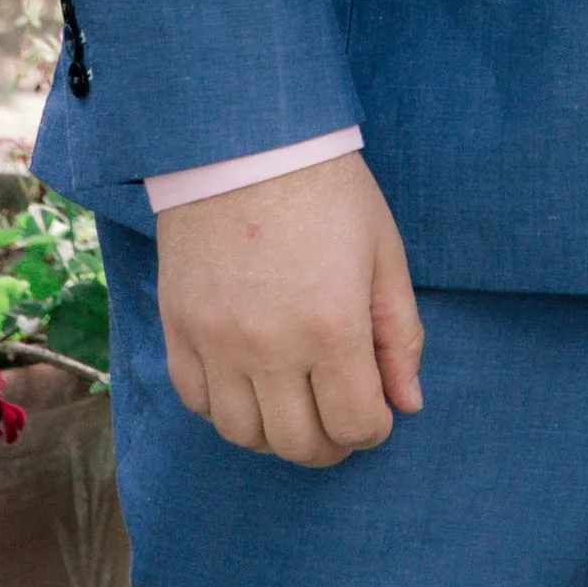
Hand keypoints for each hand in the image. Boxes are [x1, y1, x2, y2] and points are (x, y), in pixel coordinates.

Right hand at [155, 152, 424, 466]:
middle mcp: (270, 347)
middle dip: (330, 444)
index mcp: (332, 326)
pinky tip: (250, 385)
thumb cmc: (328, 190)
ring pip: (244, 434)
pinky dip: (226, 409)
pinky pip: (198, 403)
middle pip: (299, 443)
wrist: (247, 142)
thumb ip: (400, 334)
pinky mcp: (180, 330)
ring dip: (276, 435)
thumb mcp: (383, 252)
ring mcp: (217, 343)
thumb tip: (407, 402)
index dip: (373, 430)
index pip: (354, 424)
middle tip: (341, 423)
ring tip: (297, 409)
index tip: (377, 414)